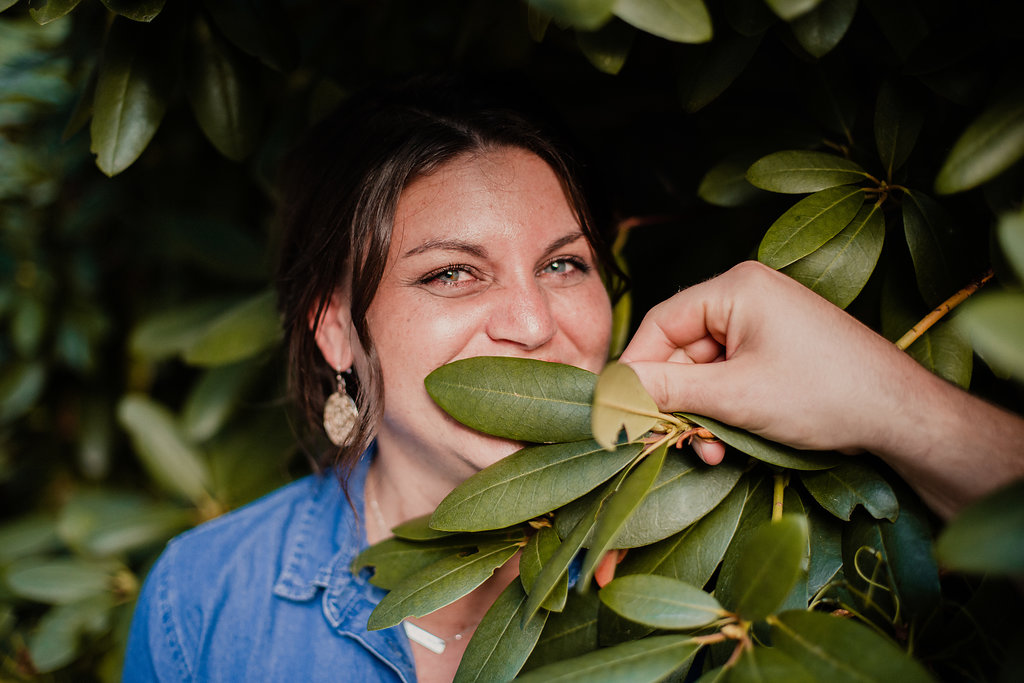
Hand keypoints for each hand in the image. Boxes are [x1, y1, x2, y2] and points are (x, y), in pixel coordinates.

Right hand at [619, 261, 1023, 517]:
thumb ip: (668, 389)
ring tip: (710, 449)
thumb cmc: (822, 394)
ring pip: (705, 370)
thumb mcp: (734, 396)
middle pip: (682, 349)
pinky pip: (730, 377)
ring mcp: (764, 324)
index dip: (637, 367)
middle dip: (676, 401)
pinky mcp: (777, 350)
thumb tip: (613, 389)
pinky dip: (723, 410)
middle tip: (671, 442)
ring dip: (700, 413)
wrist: (900, 415)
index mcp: (735, 288)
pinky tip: (729, 441)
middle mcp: (747, 297)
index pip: (661, 322)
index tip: (620, 408)